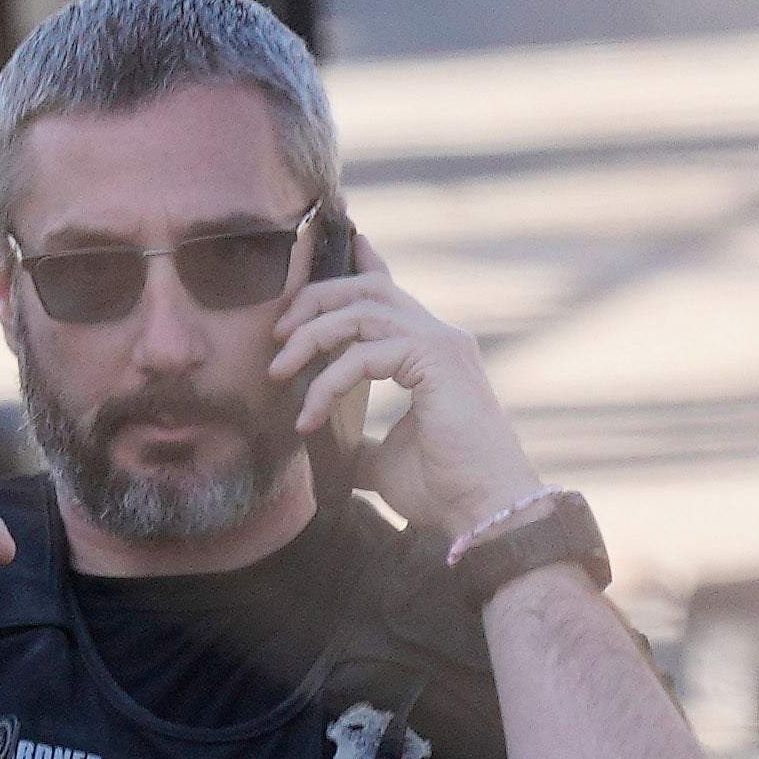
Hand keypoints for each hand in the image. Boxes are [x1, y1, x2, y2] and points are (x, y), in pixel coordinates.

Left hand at [265, 264, 536, 542]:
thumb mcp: (384, 460)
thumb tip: (329, 446)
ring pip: (363, 310)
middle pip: (368, 289)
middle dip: (315, 300)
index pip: (389, 294)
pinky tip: (309, 416)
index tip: (331, 249)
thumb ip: (359, 441)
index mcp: (429, 351)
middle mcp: (439, 337)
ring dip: (311, 335)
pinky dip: (328, 381)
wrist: (481, 509)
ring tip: (279, 371)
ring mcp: (442, 344)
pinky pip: (365, 354)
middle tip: (277, 336)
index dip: (360, 265)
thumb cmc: (442, 487)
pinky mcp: (437, 361)